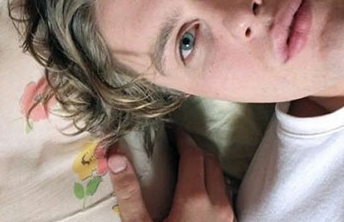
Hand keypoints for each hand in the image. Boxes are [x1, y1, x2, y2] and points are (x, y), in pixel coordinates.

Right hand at [108, 131, 235, 221]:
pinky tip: (194, 192)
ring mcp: (230, 218)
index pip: (193, 154)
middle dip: (193, 148)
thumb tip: (114, 153)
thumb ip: (128, 190)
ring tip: (182, 165)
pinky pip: (225, 196)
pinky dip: (211, 184)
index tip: (168, 130)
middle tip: (173, 143)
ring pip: (221, 178)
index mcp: (196, 199)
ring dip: (204, 165)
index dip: (181, 137)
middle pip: (211, 161)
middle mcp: (219, 204)